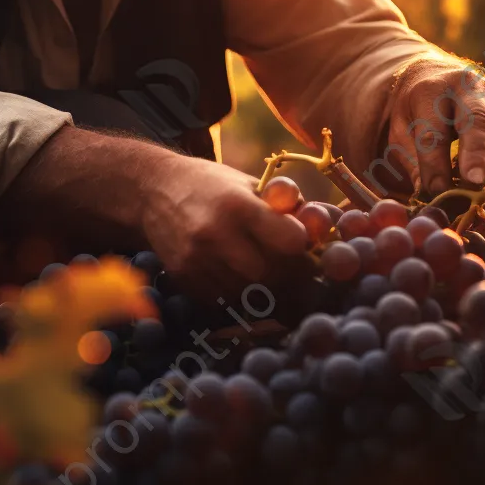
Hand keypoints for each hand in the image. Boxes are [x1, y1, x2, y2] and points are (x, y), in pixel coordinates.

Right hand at [139, 153, 307, 294]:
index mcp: (239, 204)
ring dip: (263, 288)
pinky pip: (223, 300)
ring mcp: (197, 259)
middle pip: (270, 274)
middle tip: (289, 267)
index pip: (290, 241)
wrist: (153, 191)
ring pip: (247, 293)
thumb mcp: (250, 184)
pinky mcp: (183, 278)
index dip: (301, 247)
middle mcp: (216, 233)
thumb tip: (330, 222)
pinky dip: (236, 295)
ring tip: (265, 271)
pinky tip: (236, 276)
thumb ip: (288, 204)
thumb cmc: (213, 185)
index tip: (301, 244)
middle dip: (285, 274)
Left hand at [384, 57, 484, 196]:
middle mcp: (465, 86)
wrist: (435, 75)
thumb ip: (412, 159)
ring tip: (481, 190)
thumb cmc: (415, 110)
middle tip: (474, 182)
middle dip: (476, 152)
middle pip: (476, 119)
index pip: (434, 130)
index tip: (437, 190)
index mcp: (429, 90)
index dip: (435, 163)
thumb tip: (427, 194)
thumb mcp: (401, 129)